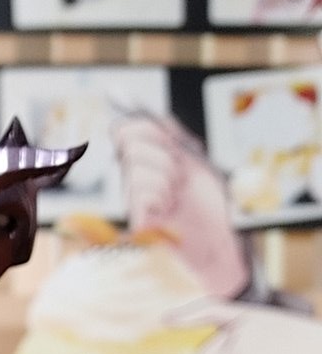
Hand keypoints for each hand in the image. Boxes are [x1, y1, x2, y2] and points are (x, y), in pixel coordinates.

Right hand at [113, 114, 248, 298]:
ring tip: (178, 197)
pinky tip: (169, 211)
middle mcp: (144, 176)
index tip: (132, 108)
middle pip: (130, 143)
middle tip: (180, 175)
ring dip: (165, 178)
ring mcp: (138, 199)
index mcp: (159, 161)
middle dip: (160, 152)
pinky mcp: (137, 219)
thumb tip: (155, 117)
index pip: (134, 130)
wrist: (222, 245)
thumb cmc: (216, 209)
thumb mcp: (201, 165)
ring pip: (135, 167)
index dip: (135, 120)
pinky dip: (160, 197)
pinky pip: (139, 191)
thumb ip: (177, 141)